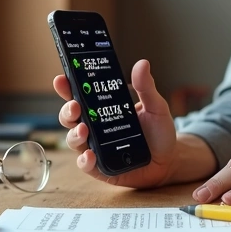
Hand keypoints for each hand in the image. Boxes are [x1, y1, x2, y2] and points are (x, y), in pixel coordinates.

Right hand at [54, 59, 215, 188]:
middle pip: (70, 116)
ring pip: (73, 139)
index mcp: (103, 109)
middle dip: (67, 110)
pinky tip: (90, 156)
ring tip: (83, 130)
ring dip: (74, 134)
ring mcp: (94, 147)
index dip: (67, 87)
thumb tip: (142, 64)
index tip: (61, 79)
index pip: (79, 95)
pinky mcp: (99, 168)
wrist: (168, 161)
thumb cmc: (158, 133)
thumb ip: (146, 88)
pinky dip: (84, 160)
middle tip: (75, 106)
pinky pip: (85, 164)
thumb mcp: (155, 107)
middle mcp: (94, 127)